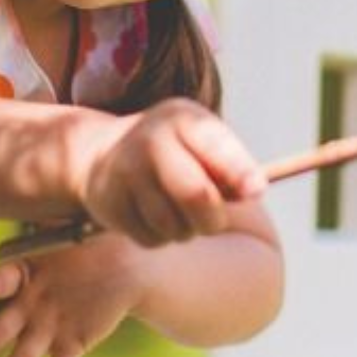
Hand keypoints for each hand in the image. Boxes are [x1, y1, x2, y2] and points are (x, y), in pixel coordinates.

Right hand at [74, 99, 264, 247]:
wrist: (99, 152)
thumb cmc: (172, 152)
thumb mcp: (200, 143)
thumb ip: (229, 165)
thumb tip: (255, 190)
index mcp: (181, 118)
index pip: (217, 146)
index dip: (241, 171)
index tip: (257, 192)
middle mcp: (150, 139)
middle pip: (197, 195)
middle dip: (214, 219)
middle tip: (214, 221)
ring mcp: (125, 170)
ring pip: (175, 225)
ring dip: (186, 230)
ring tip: (178, 214)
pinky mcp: (109, 202)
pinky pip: (152, 238)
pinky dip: (161, 237)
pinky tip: (152, 218)